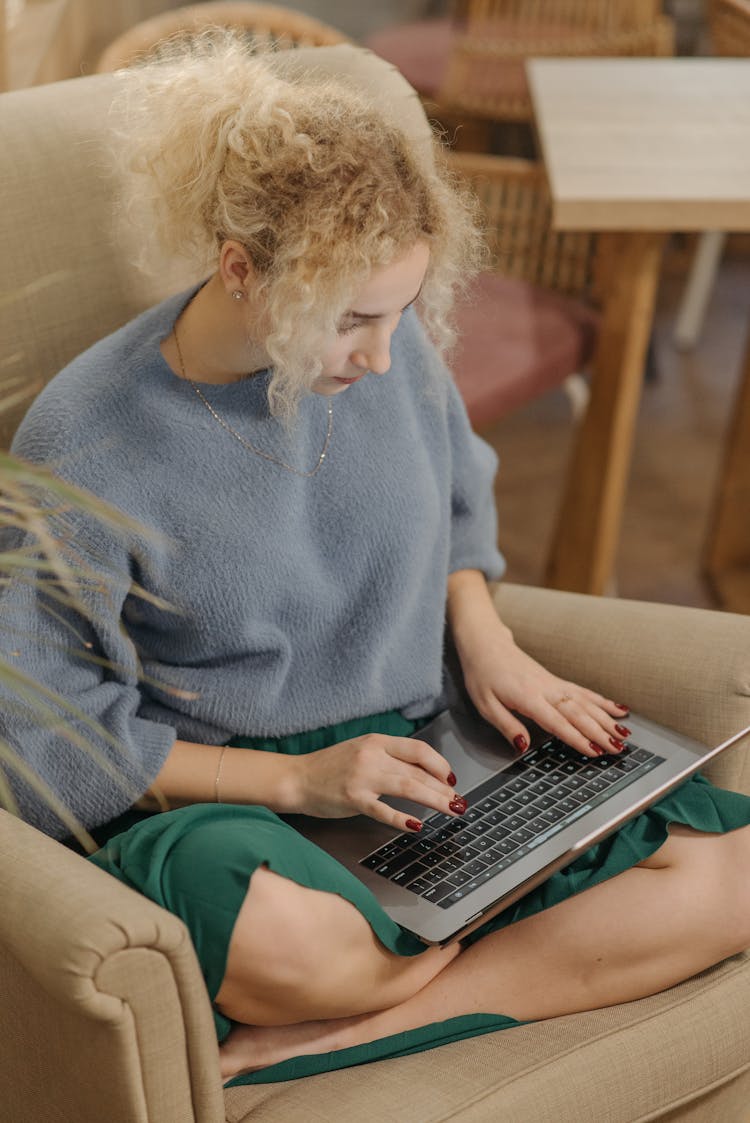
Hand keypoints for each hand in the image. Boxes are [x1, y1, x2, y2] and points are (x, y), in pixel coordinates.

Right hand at [290, 734, 465, 831]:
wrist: (297, 778)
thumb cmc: (330, 767)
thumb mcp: (362, 751)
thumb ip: (389, 757)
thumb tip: (423, 772)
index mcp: (377, 741)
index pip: (419, 749)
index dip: (440, 765)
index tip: (451, 781)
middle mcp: (372, 755)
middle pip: (418, 771)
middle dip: (443, 789)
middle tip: (459, 802)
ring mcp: (362, 777)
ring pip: (408, 787)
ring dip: (434, 801)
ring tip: (451, 811)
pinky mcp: (352, 798)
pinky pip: (383, 810)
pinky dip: (401, 819)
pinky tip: (416, 826)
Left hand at [457, 616, 630, 759]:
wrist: (486, 644)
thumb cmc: (483, 675)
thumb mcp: (485, 705)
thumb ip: (506, 725)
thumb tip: (523, 747)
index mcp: (528, 697)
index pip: (556, 721)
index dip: (576, 738)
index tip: (594, 751)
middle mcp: (546, 689)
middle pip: (578, 713)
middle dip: (600, 732)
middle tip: (618, 749)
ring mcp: (554, 684)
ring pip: (586, 703)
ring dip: (607, 719)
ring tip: (624, 735)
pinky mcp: (557, 681)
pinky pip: (584, 692)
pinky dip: (603, 702)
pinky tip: (619, 709)